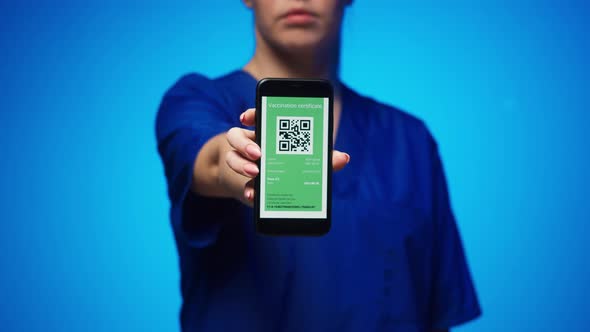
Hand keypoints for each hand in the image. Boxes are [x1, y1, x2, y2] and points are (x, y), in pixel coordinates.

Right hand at [225, 108, 349, 206]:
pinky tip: (254, 195)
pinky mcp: (242, 182)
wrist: (273, 191)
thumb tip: (343, 158)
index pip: (255, 117)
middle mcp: (251, 144)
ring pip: (232, 156)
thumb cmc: (292, 169)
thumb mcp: (307, 162)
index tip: (247, 118)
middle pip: (236, 135)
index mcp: (268, 134)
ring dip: (241, 164)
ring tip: (256, 172)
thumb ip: (323, 159)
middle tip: (258, 153)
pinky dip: (247, 189)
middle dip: (244, 143)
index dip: (251, 114)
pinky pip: (239, 183)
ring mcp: (243, 162)